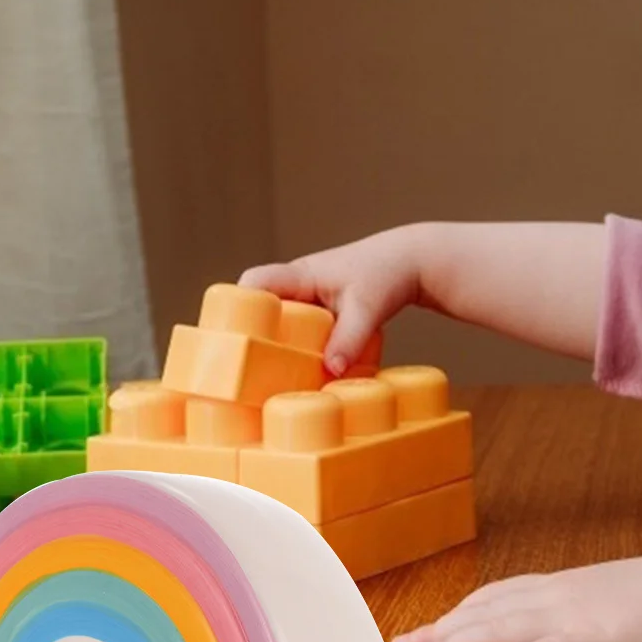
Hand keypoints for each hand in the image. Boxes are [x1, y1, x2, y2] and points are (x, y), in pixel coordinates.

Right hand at [241, 226, 427, 374]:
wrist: (411, 262)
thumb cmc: (387, 274)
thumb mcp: (368, 308)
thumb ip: (349, 339)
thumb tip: (330, 371)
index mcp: (300, 275)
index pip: (254, 282)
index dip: (237, 306)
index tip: (231, 336)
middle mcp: (298, 284)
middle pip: (258, 307)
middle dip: (248, 334)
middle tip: (243, 369)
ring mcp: (309, 298)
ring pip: (279, 321)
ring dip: (273, 344)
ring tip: (264, 378)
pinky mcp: (321, 311)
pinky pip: (298, 329)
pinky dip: (296, 347)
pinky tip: (298, 373)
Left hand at [389, 551, 641, 641]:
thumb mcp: (614, 598)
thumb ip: (580, 608)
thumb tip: (555, 625)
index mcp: (566, 587)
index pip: (497, 598)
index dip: (456, 614)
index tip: (424, 628)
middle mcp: (559, 596)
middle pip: (484, 615)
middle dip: (437, 634)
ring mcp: (574, 617)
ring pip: (499, 633)